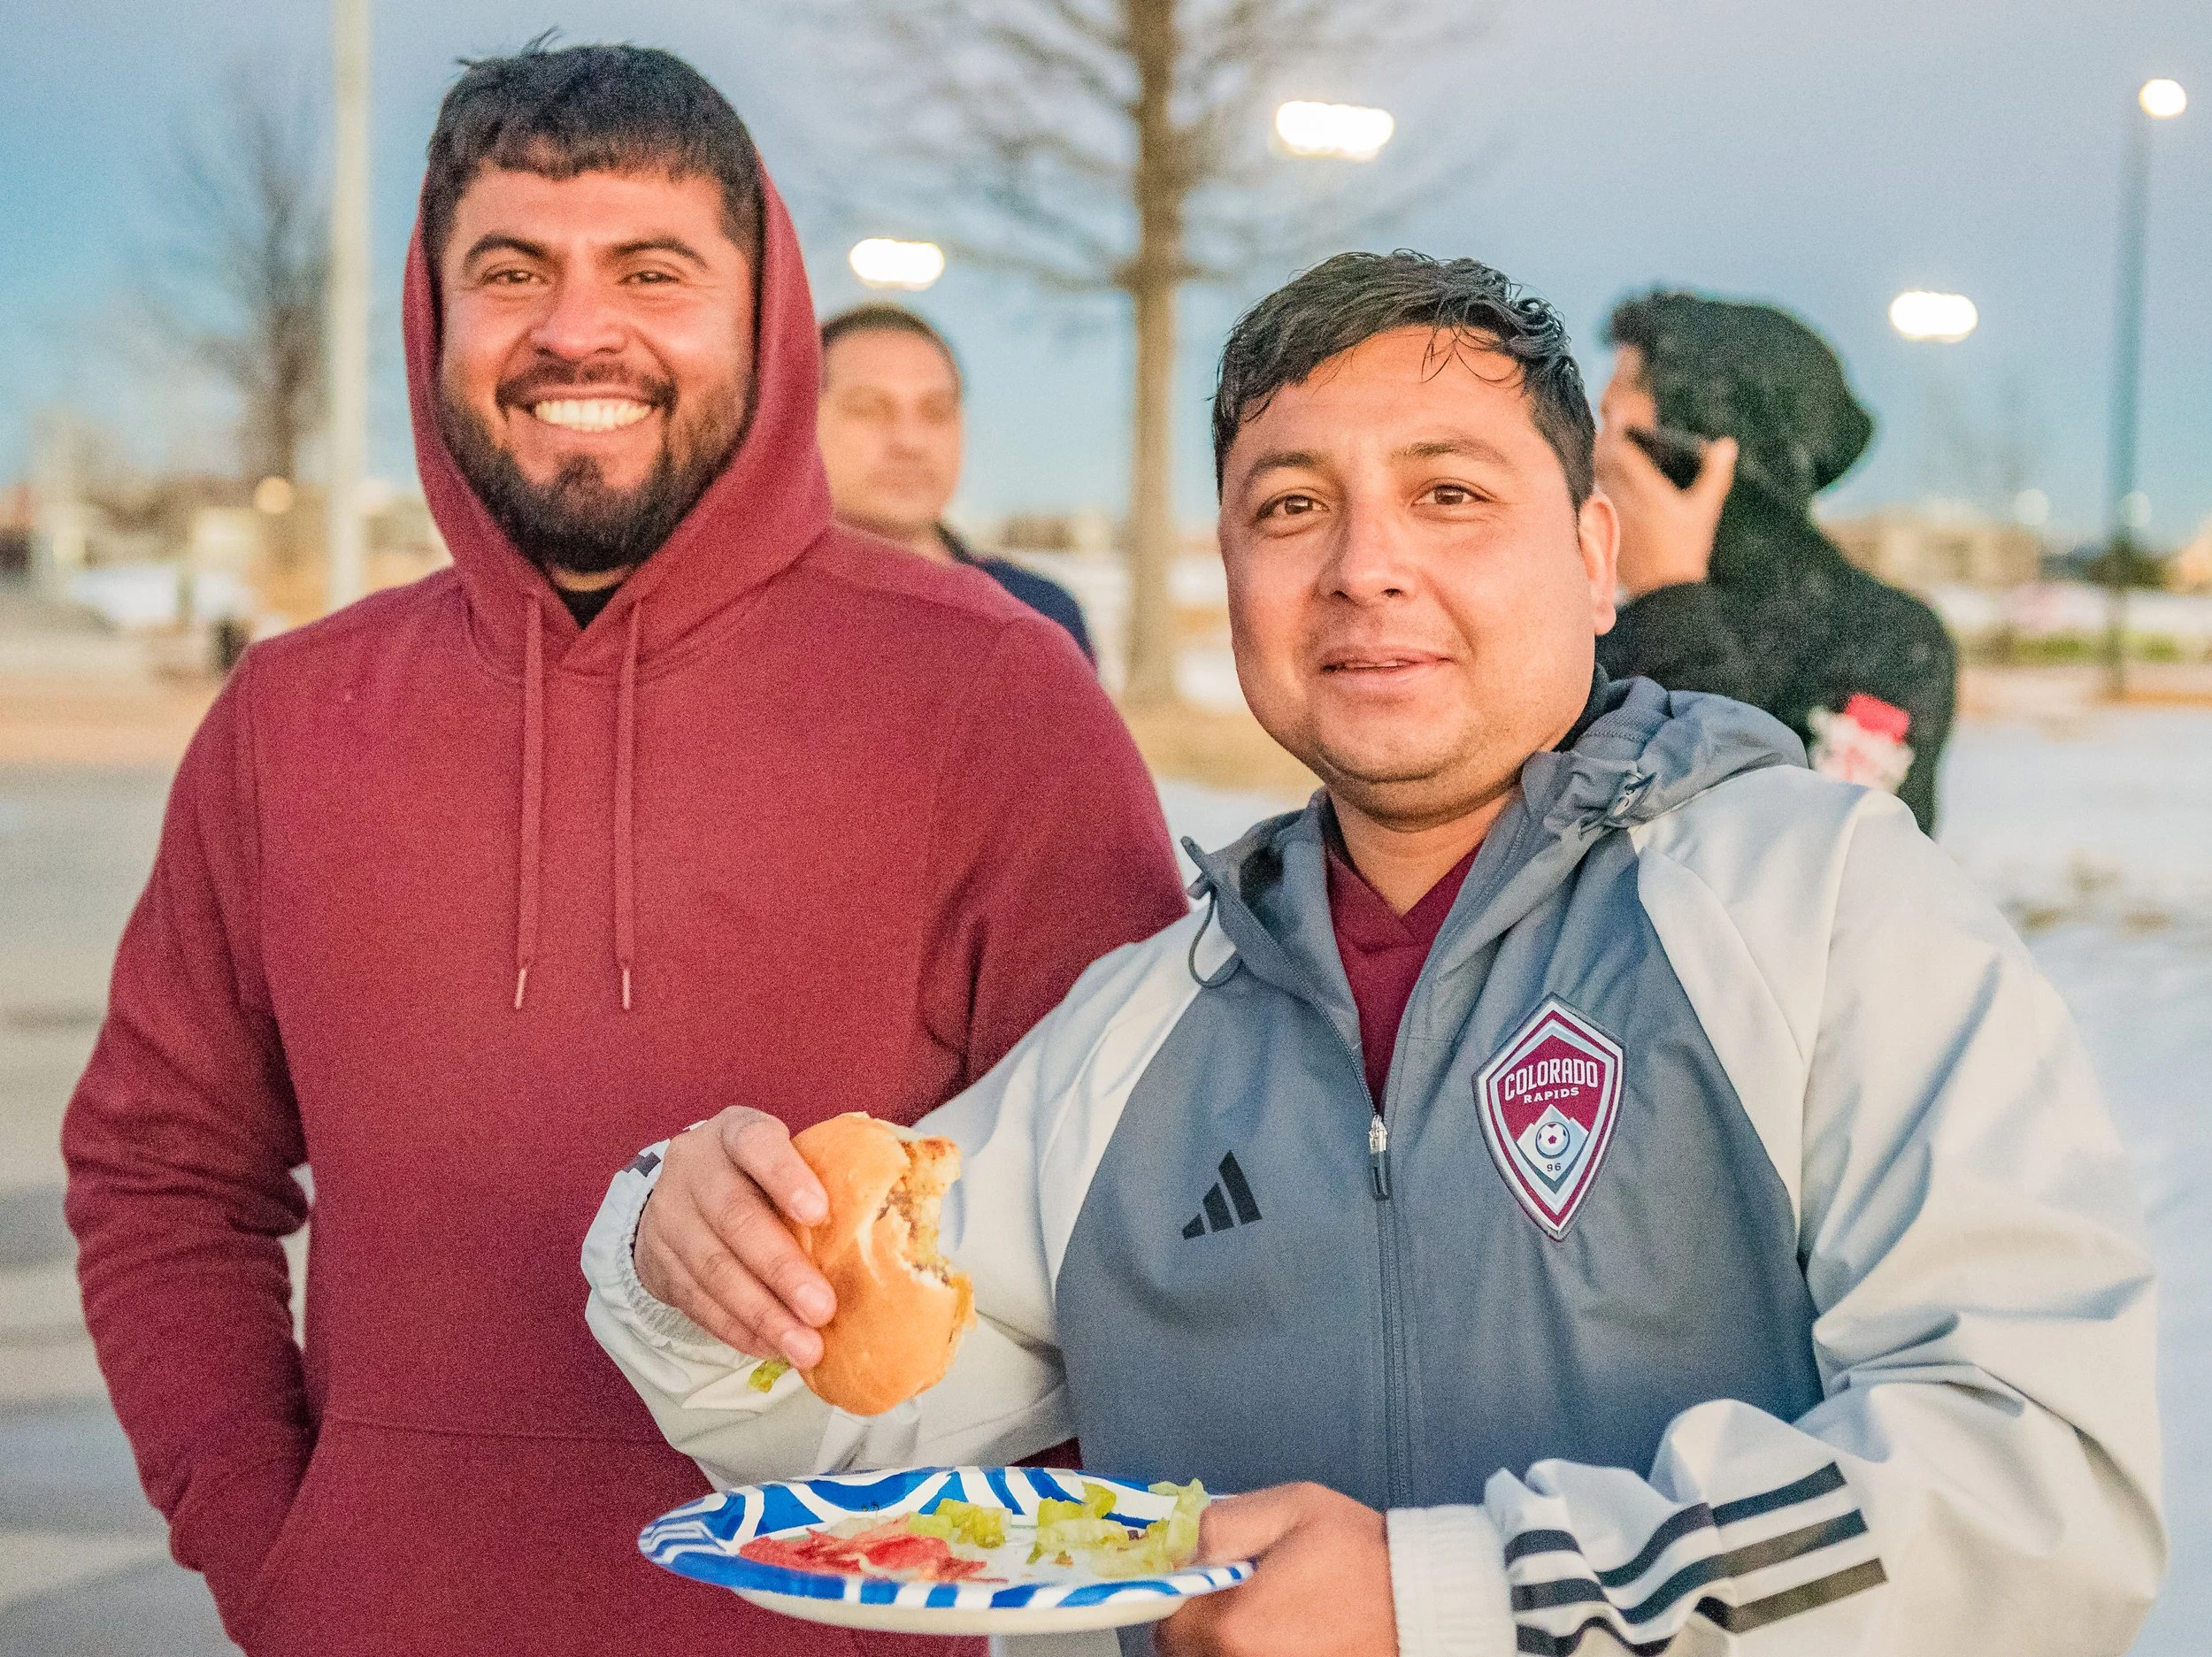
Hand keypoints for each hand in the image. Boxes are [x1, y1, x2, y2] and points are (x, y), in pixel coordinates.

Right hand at [633, 1107, 836, 1367]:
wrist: (677, 1190)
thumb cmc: (754, 1173)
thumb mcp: (779, 1154)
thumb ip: (820, 1173)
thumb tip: (893, 1215)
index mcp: (734, 1133)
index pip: (756, 1144)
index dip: (785, 1176)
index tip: (820, 1213)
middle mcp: (695, 1170)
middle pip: (734, 1218)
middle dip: (780, 1269)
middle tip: (823, 1309)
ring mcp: (670, 1217)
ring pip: (712, 1269)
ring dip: (762, 1314)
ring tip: (805, 1346)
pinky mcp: (658, 1263)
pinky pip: (697, 1302)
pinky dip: (737, 1329)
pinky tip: (772, 1348)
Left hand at [1157, 1483, 1395, 1656]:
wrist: (1424, 1605)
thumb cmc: (1363, 1556)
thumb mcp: (1292, 1507)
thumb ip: (1224, 1521)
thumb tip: (1189, 1550)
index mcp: (1235, 1625)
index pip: (1166, 1627)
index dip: (1178, 1600)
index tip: (1201, 1585)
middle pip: (1187, 1654)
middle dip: (1201, 1626)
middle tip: (1238, 1597)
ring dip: (1227, 1643)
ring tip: (1270, 1616)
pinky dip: (1255, 1653)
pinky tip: (1288, 1634)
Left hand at [1594, 427, 1736, 599]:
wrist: (1664, 588)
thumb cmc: (1687, 548)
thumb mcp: (1705, 511)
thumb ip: (1715, 475)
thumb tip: (1727, 445)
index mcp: (1646, 492)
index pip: (1622, 451)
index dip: (1619, 428)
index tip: (1620, 413)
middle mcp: (1622, 500)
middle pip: (1603, 458)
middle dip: (1607, 436)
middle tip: (1613, 419)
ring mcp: (1611, 512)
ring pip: (1597, 474)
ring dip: (1600, 455)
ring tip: (1609, 438)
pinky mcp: (1604, 524)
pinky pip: (1595, 491)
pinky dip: (1598, 476)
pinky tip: (1604, 471)